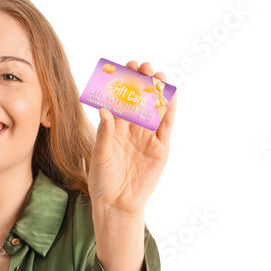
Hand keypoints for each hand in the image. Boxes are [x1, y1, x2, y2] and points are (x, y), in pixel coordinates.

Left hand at [88, 60, 177, 216]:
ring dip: (156, 93)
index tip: (124, 68)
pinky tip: (170, 95)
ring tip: (157, 75)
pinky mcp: (160, 149)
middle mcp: (132, 130)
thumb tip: (104, 109)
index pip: (120, 101)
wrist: (117, 204)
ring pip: (154, 111)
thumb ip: (105, 133)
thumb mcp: (100, 155)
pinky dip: (169, 111)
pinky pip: (166, 126)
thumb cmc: (103, 180)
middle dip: (141, 83)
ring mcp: (148, 138)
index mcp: (115, 129)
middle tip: (142, 66)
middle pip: (139, 101)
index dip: (123, 85)